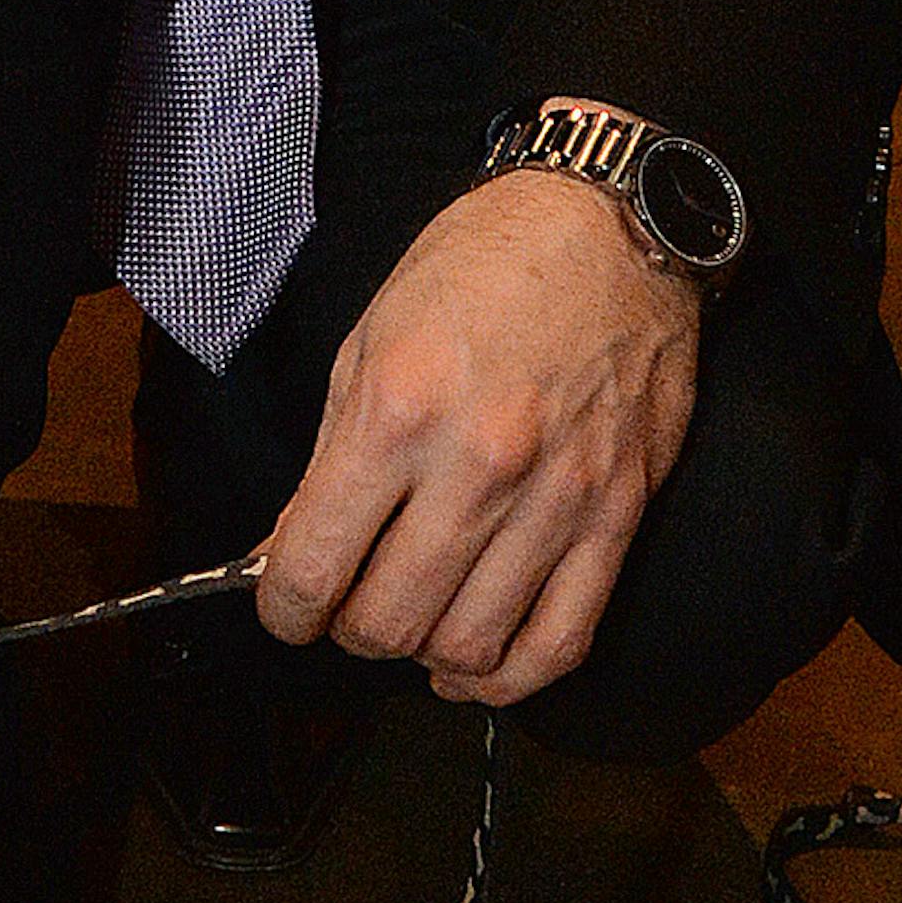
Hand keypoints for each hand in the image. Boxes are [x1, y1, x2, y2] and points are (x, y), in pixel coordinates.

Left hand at [253, 172, 698, 705]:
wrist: (610, 226)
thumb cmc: (481, 267)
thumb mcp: (371, 338)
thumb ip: (328, 456)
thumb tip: (288, 550)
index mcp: (399, 409)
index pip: (316, 565)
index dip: (282, 609)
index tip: (282, 607)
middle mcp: (479, 463)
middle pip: (388, 620)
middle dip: (347, 632)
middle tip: (344, 605)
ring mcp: (557, 497)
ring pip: (470, 645)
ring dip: (420, 655)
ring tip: (406, 624)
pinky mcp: (619, 516)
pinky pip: (563, 639)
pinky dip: (508, 676)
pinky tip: (473, 664)